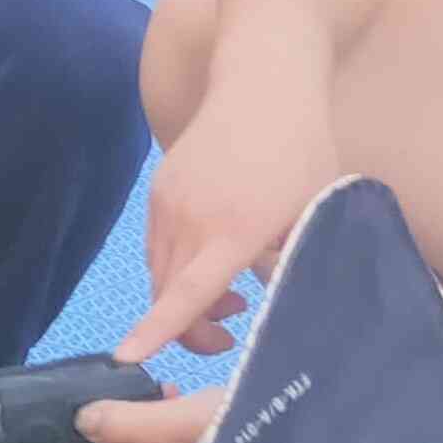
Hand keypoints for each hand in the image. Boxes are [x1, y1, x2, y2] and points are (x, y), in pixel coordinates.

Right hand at [118, 88, 340, 362]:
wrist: (262, 84)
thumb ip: (295, 260)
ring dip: (183, 298)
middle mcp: (190, 219)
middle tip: (229, 335)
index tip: (127, 357)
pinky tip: (209, 255)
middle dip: (191, 329)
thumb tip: (278, 302)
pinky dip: (175, 267)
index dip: (158, 330)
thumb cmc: (302, 150)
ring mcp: (168, 202)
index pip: (186, 293)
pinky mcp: (158, 190)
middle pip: (167, 294)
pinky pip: (156, 246)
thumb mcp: (315, 210)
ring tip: (227, 294)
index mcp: (234, 231)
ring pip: (158, 273)